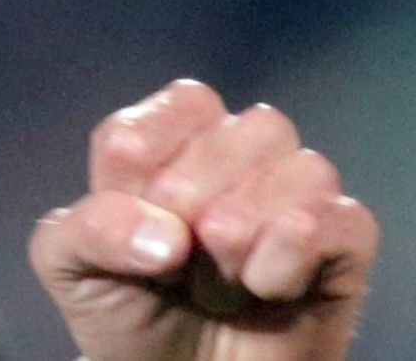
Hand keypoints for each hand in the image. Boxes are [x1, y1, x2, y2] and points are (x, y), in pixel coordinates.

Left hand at [29, 80, 377, 360]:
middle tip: (173, 265)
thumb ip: (90, 227)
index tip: (131, 223)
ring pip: (305, 168)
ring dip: (245, 235)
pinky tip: (264, 287)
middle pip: (248, 131)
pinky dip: (295, 253)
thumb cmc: (126, 310)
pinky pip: (345, 220)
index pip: (187, 104)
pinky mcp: (344, 245)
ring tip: (217, 285)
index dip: (150, 165)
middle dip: (194, 205)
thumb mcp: (70, 263)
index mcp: (178, 134)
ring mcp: (300, 196)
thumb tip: (168, 237)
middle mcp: (245, 151)